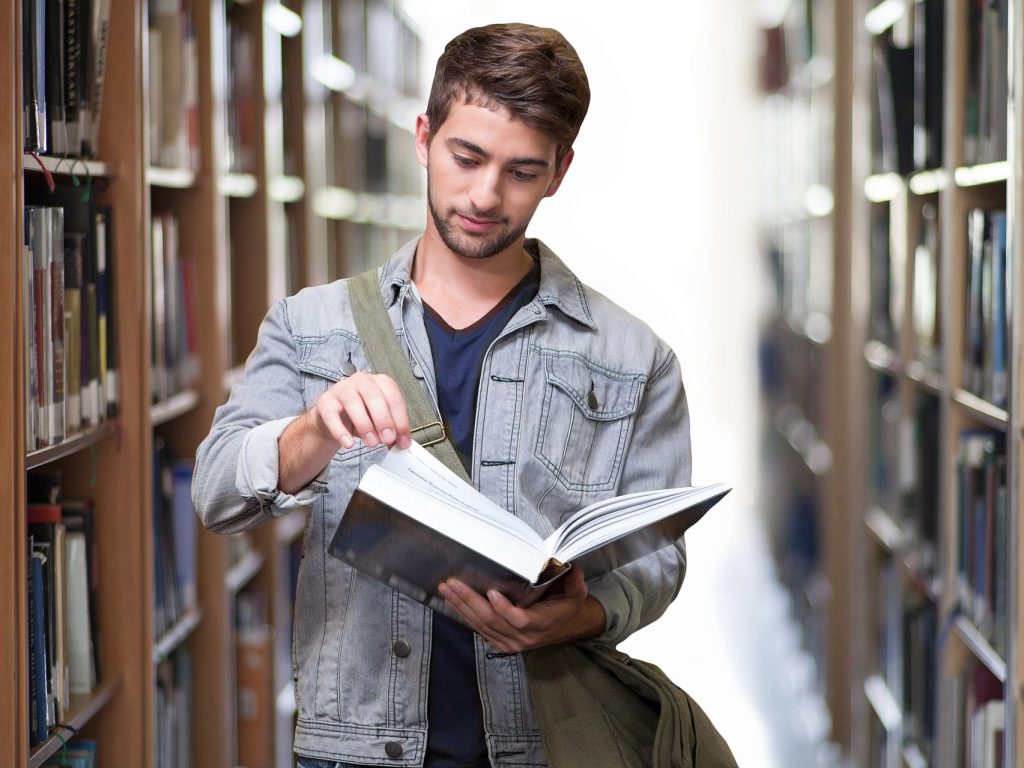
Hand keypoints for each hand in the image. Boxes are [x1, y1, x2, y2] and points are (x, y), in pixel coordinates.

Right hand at [311, 371, 411, 449]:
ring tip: (371, 443)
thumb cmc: (362, 415)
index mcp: (380, 382)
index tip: (403, 440)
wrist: (334, 417)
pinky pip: (331, 415)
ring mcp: (342, 389)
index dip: (400, 420)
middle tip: (388, 438)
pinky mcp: (325, 402)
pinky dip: (340, 431)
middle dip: (383, 419)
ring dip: (365, 425)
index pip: (393, 397)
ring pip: (353, 402)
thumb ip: (392, 430)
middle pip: (373, 395)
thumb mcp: (380, 421)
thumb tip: (402, 443)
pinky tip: (348, 443)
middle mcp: (361, 381)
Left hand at [438, 567, 605, 652]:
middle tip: (453, 584)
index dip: (504, 609)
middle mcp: (524, 636)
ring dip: (462, 606)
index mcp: (542, 623)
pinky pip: (480, 630)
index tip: (491, 592)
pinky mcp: (501, 643)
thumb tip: (573, 568)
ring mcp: (510, 642)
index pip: (520, 620)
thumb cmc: (567, 607)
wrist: (566, 627)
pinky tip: (453, 602)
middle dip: (469, 601)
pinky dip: (465, 615)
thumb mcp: (576, 593)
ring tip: (447, 590)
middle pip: (492, 621)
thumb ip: (574, 582)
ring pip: (482, 625)